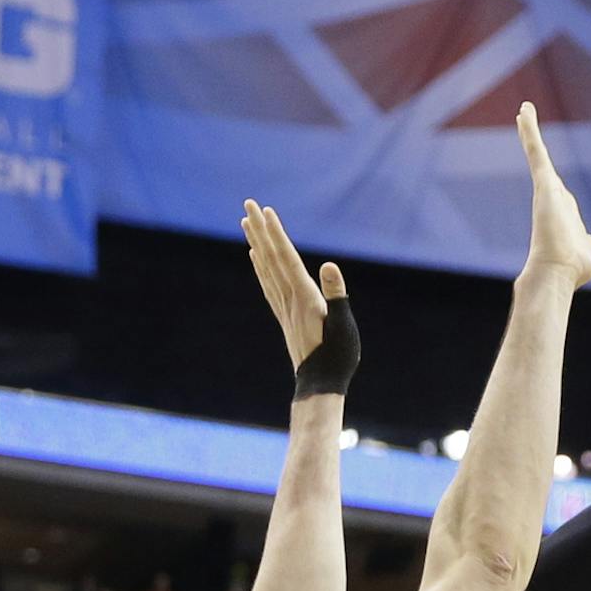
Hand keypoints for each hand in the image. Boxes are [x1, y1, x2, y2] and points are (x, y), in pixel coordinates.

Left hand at [241, 200, 340, 368]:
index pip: (287, 258)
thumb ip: (337, 296)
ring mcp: (284, 308)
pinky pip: (268, 284)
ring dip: (257, 243)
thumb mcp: (343, 326)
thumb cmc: (337, 358)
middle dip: (260, 230)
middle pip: (271, 258)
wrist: (319, 385)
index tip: (266, 211)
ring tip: (247, 223)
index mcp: (304, 297)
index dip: (276, 234)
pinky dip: (260, 266)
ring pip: (266, 268)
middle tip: (248, 204)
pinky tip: (256, 257)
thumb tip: (330, 266)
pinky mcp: (285, 316)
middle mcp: (289, 299)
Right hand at [517, 102, 590, 287]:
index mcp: (563, 213)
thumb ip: (586, 244)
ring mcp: (547, 190)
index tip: (546, 169)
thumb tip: (590, 241)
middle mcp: (553, 199)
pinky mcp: (543, 183)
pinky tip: (525, 112)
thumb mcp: (586, 254)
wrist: (556, 272)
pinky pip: (536, 152)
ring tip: (524, 112)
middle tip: (526, 122)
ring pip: (538, 155)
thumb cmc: (573, 269)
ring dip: (530, 132)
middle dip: (533, 143)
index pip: (557, 190)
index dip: (552, 178)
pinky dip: (531, 132)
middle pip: (544, 166)